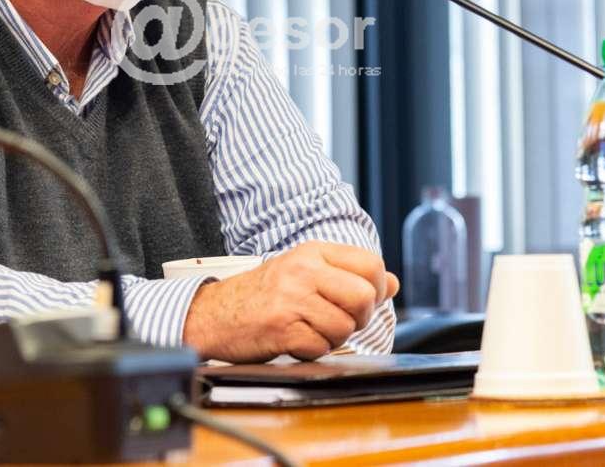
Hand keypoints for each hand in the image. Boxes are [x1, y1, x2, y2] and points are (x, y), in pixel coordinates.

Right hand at [181, 242, 399, 362]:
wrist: (212, 313)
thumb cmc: (261, 294)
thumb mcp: (305, 271)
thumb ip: (348, 274)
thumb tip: (392, 283)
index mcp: (313, 252)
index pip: (371, 265)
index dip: (376, 289)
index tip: (361, 301)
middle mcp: (304, 270)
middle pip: (364, 297)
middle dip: (359, 318)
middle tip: (339, 321)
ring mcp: (292, 299)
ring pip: (345, 327)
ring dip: (332, 338)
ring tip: (310, 330)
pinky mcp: (281, 328)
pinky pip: (320, 348)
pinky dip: (312, 351)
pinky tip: (295, 341)